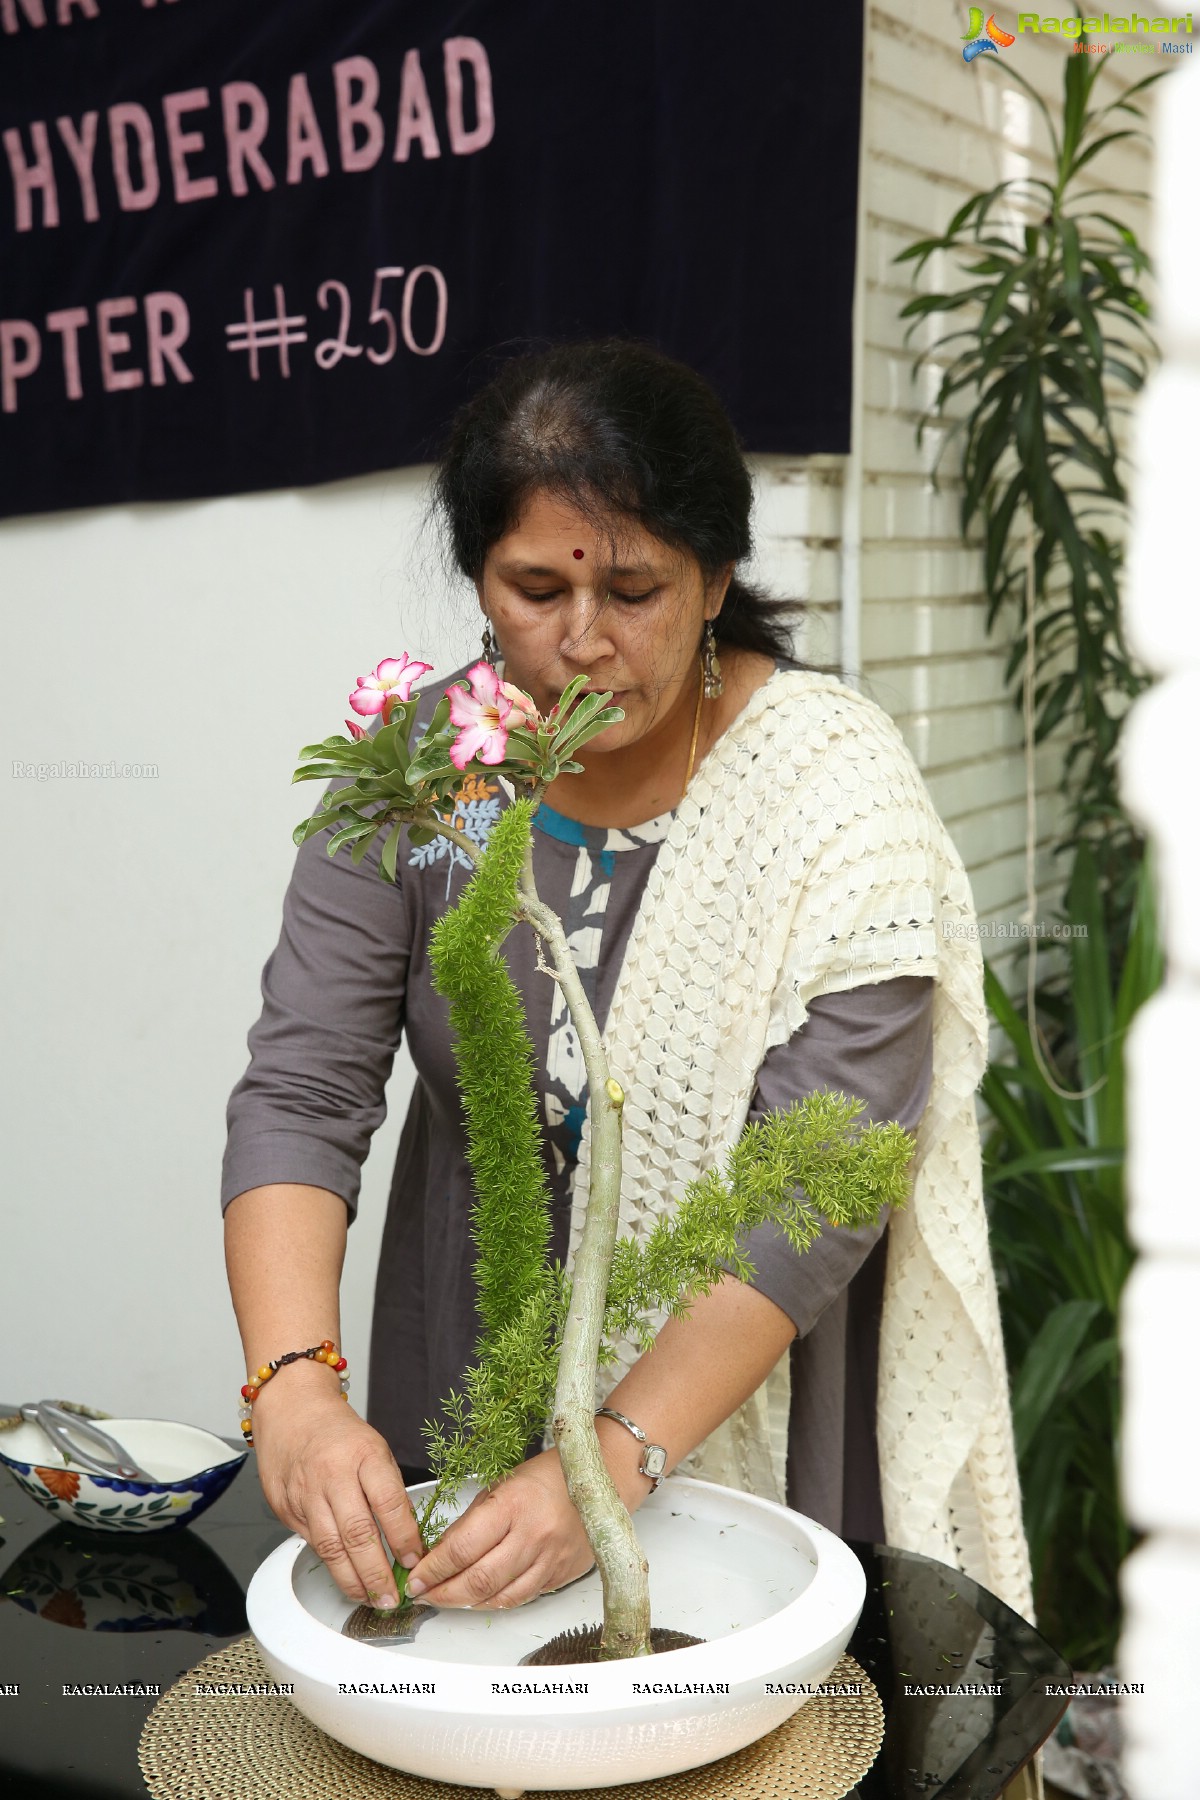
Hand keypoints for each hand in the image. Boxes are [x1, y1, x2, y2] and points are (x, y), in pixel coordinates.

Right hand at [251, 1368, 424, 1608]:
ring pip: (330, 1547)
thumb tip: (406, 1539)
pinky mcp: (284, 1507)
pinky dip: (331, 1565)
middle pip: (357, 1534)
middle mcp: (332, 1474)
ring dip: (352, 1581)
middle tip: (392, 1597)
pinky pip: (311, 1543)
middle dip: (377, 1574)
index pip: (388, 1503)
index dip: (404, 1538)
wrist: (291, 1408)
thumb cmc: (338, 1430)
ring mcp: (305, 1493)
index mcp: (363, 1454)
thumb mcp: (375, 1448)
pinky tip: (345, 1578)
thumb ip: (388, 1490)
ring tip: (370, 1598)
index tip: (415, 1560)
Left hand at [405, 1448, 597, 1610]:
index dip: (434, 1568)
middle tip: (423, 1595)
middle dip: (443, 1593)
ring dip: (466, 1603)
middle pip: (479, 1580)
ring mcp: (551, 1559)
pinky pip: (522, 1597)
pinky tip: (480, 1596)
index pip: (462, 1548)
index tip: (415, 1577)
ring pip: (500, 1598)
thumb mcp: (502, 1485)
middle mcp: (533, 1535)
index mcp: (513, 1505)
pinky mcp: (562, 1575)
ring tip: (446, 1598)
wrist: (604, 1478)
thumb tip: (440, 1554)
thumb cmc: (550, 1475)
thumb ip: (472, 1521)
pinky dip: (495, 1601)